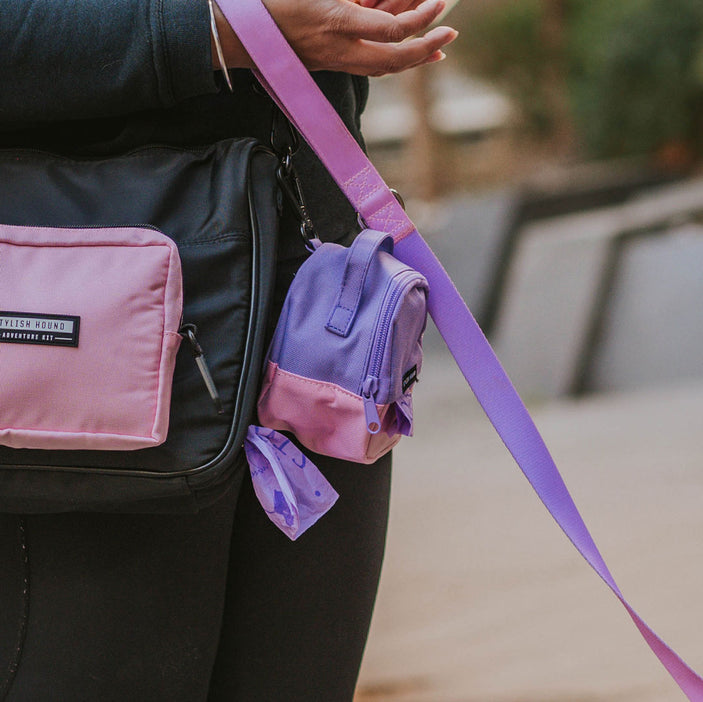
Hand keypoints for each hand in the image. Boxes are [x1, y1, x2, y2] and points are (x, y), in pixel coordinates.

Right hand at [213, 0, 457, 75]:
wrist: (241, 31)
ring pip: (384, 66)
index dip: (419, 19)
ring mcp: (335, 60)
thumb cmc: (275, 1)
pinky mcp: (332, 62)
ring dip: (414, 58)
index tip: (439, 3)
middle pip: (393, 61)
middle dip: (425, 47)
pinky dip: (394, 61)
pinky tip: (409, 55)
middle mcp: (339, 48)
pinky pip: (370, 65)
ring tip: (438, 46)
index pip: (391, 30)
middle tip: (450, 32)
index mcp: (336, 20)